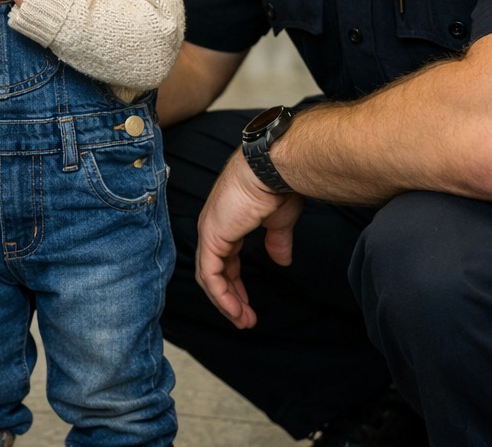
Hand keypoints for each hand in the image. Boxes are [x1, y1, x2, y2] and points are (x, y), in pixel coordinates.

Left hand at [195, 148, 303, 328]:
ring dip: (226, 302)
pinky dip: (222, 296)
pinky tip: (236, 311)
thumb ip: (277, 241)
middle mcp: (214, 225)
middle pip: (215, 270)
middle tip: (245, 319)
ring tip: (243, 321)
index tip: (248, 304)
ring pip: (209, 276)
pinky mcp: (210, 236)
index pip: (226, 258)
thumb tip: (282, 260)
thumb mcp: (279, 221)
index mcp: (228, 220)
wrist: (272, 170)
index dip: (235, 283)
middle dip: (230, 298)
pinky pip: (210, 275)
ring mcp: (209, 230)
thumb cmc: (277, 186)